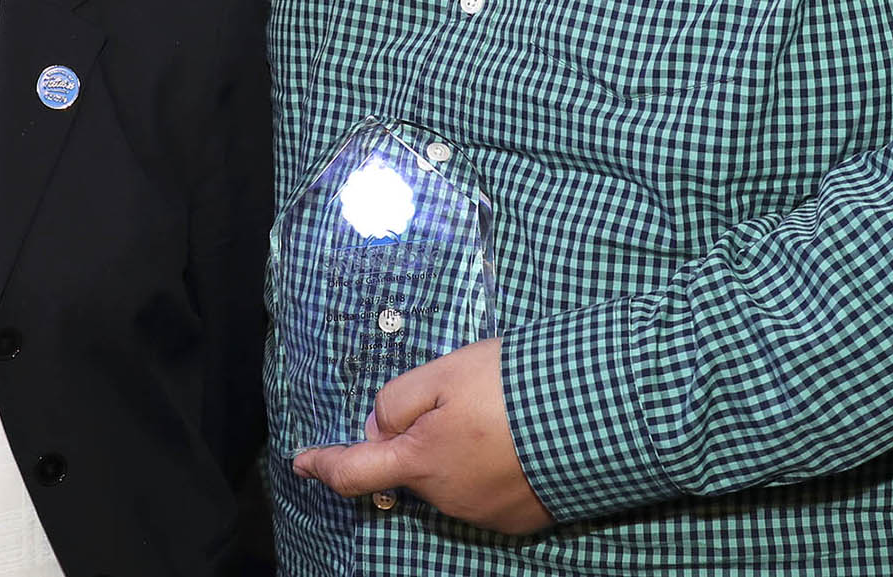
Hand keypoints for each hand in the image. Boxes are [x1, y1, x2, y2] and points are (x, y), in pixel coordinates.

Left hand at [292, 338, 554, 534]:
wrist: (591, 417)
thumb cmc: (510, 389)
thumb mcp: (442, 374)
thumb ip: (397, 401)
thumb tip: (379, 429)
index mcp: (420, 462)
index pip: (354, 470)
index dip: (324, 464)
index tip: (301, 462)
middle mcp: (446, 498)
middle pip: (413, 467)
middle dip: (420, 437)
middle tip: (459, 395)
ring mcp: (484, 514)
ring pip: (451, 476)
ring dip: (460, 449)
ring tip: (500, 411)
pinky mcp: (518, 518)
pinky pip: (487, 488)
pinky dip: (491, 465)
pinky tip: (518, 438)